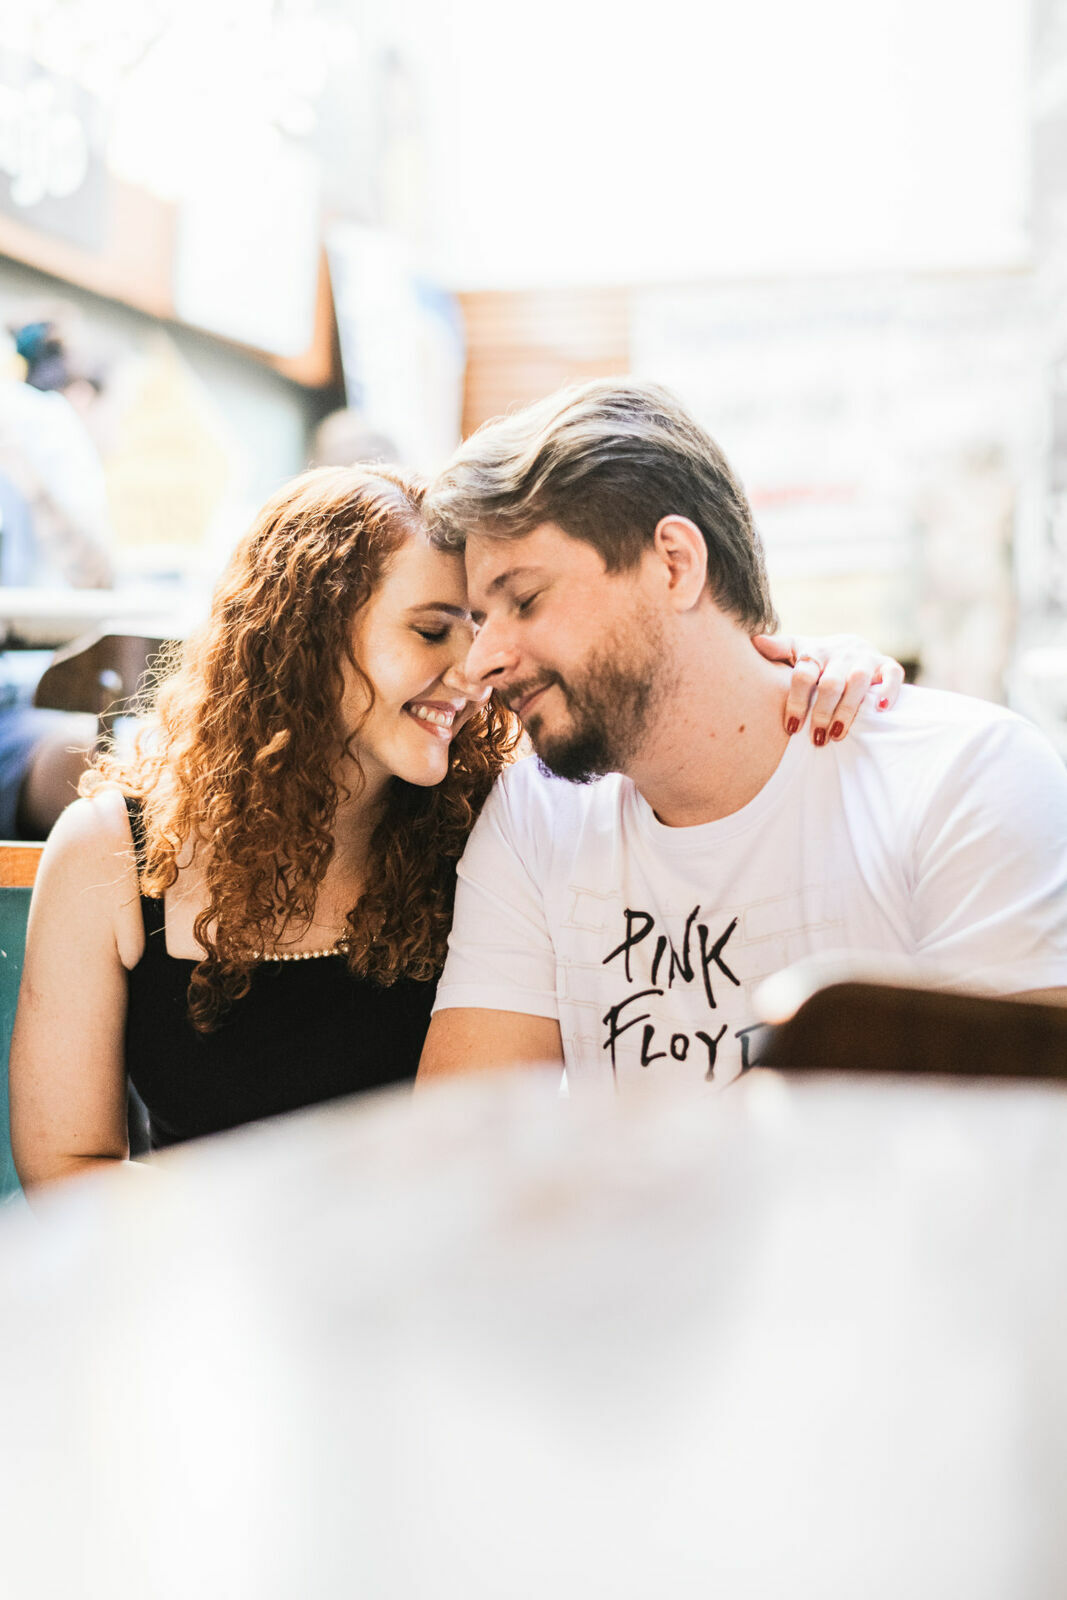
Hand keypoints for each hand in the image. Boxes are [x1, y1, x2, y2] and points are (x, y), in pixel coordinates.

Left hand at [752, 632, 904, 744]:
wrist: (851, 645)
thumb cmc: (817, 658)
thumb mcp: (796, 651)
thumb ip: (778, 649)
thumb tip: (755, 641)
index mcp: (815, 652)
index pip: (803, 675)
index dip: (796, 701)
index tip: (791, 727)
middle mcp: (840, 654)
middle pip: (830, 683)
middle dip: (822, 713)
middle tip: (816, 739)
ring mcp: (864, 658)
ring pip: (858, 682)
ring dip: (848, 710)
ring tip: (837, 735)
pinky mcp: (886, 664)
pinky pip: (892, 675)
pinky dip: (888, 690)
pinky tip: (879, 709)